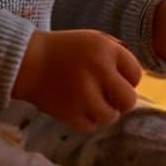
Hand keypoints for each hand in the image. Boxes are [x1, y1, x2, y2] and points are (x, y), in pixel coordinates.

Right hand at [12, 29, 142, 131]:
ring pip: (111, 116)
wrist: (27, 61)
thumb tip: (138, 76)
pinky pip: (91, 126)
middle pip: (129, 100)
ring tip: (91, 103)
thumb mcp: (93, 39)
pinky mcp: (70, 111)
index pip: (135, 74)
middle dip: (121, 101)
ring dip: (104, 112)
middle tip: (108, 97)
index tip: (113, 79)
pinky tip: (77, 107)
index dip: (127, 80)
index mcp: (106, 49)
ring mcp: (84, 92)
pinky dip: (86, 120)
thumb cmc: (65, 50)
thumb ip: (117, 52)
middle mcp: (98, 69)